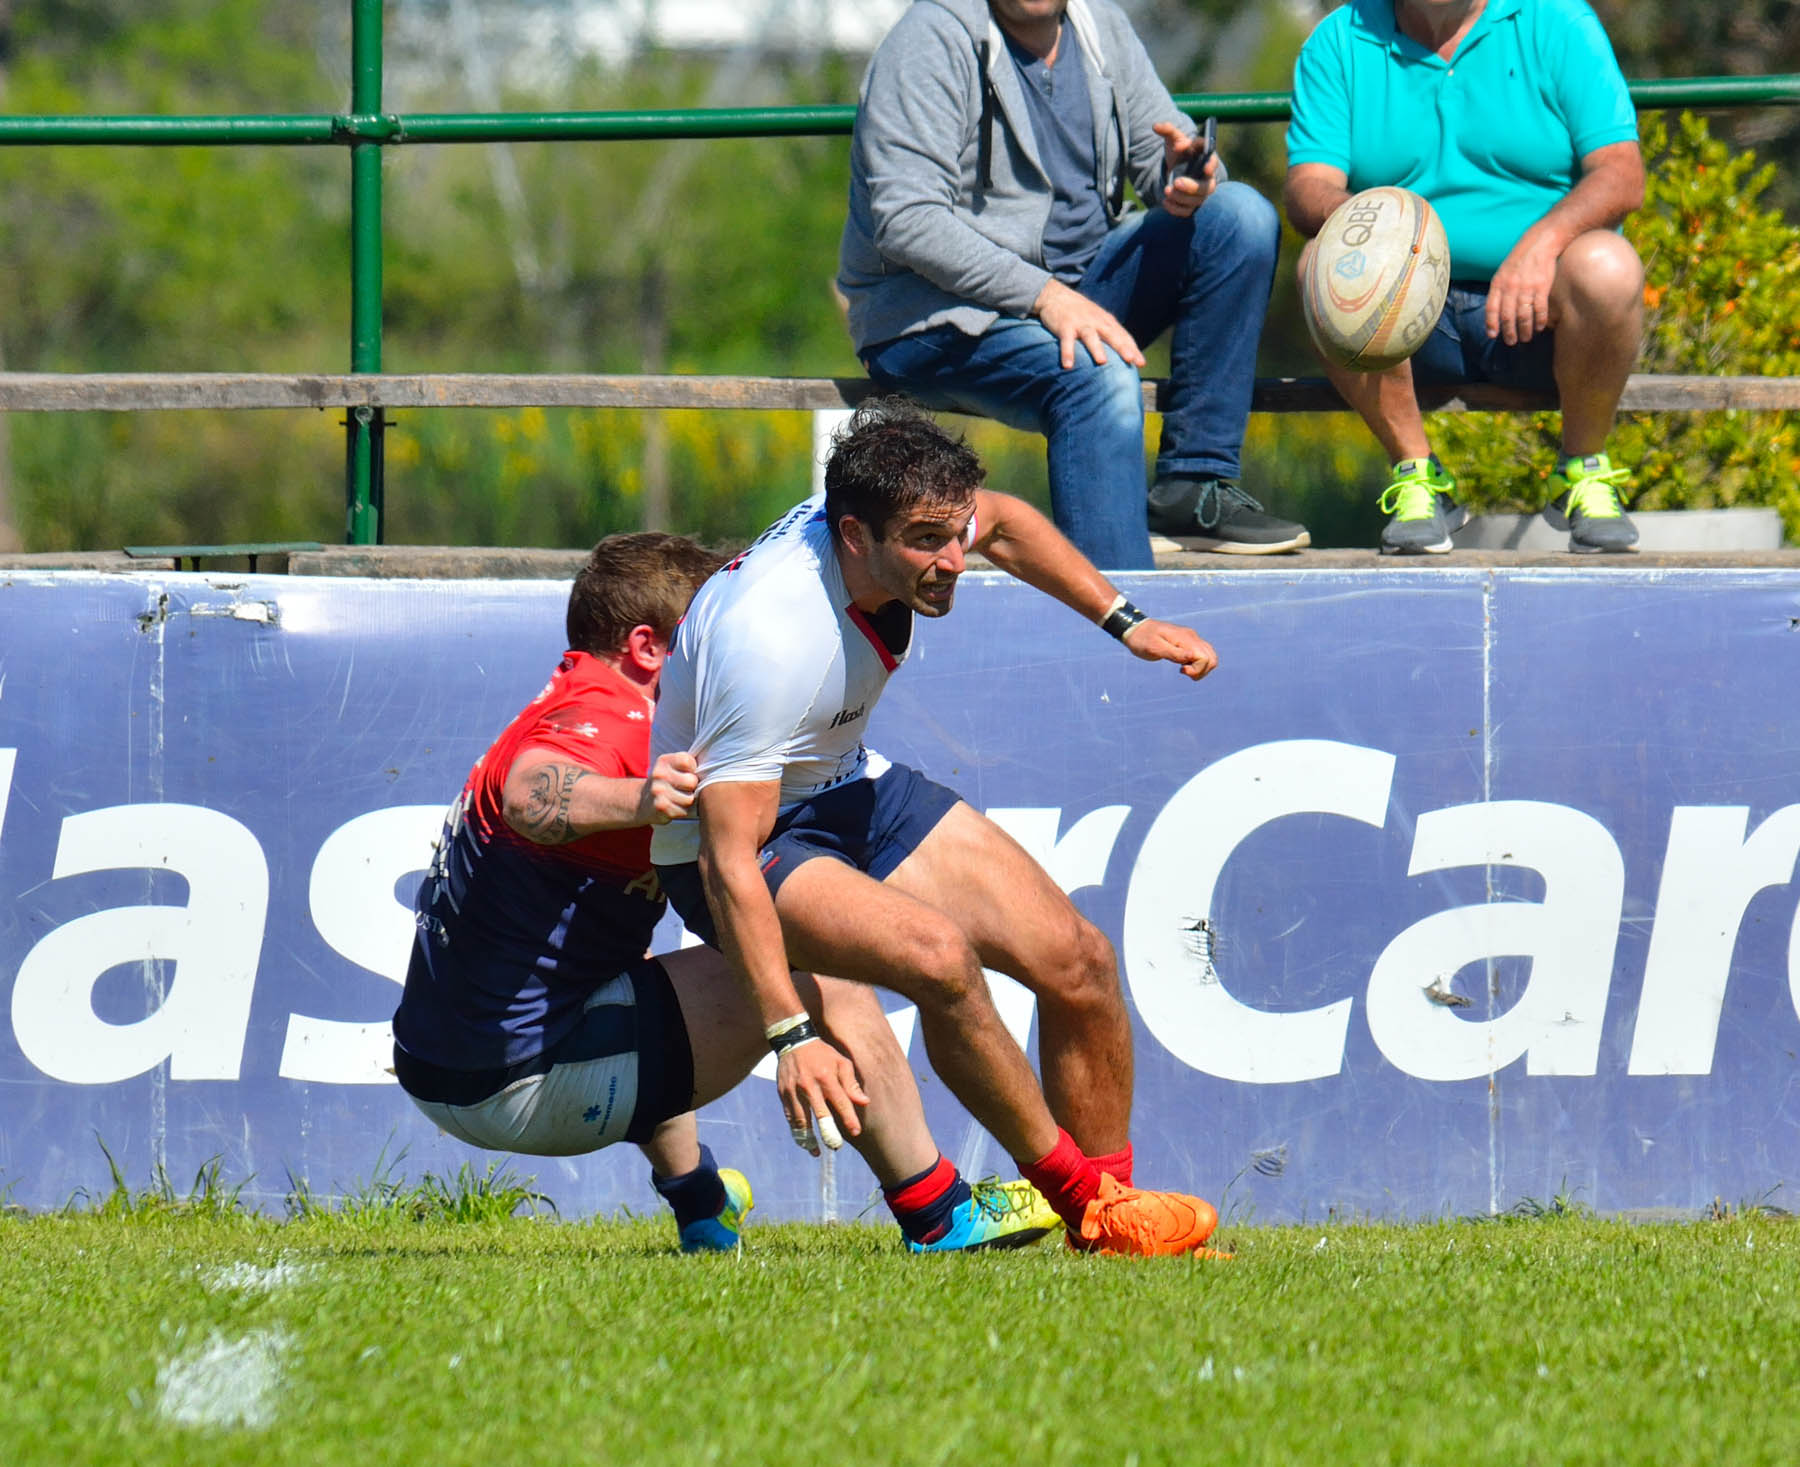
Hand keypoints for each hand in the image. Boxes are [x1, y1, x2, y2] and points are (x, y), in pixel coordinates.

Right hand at [640, 751, 698, 824]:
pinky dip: (683, 812)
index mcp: (664, 761)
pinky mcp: (660, 808)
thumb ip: (691, 764)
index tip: (688, 773)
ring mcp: (658, 791)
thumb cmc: (669, 782)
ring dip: (689, 801)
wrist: (644, 801)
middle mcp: (659, 774)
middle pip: (692, 782)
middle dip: (693, 787)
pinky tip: (675, 807)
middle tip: (685, 789)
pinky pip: (684, 812)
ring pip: (690, 799)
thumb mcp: (674, 767)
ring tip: (680, 798)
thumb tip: (717, 768)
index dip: (693, 769)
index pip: (688, 762)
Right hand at [775, 1038, 867, 1154]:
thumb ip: (851, 1083)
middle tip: (835, 1146)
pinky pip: (790, 1116)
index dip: (848, 1117)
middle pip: (819, 1114)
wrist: (793, 1040)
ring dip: (808, 1138)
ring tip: (816, 1151)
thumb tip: (864, 1102)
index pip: (840, 1101)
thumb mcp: (841, 1062)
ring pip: (801, 1120)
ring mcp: (793, 1090)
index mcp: (827, 1076)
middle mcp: (809, 1085)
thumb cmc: (822, 1054)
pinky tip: (803, 1140)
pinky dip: (796, 1131)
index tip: (855, 1132)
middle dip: (828, 1132)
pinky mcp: (783, 1094)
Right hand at [1032, 278, 1144, 370]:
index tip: (1141, 363)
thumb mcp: (1098, 319)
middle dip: (1121, 347)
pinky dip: (1067, 352)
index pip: (1122, 336)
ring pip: (1090, 336)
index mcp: (1106, 321)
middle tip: (1130, 359)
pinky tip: (1068, 365)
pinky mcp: (1064, 326)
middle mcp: (1096, 321)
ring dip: (1096, 348)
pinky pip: (1066, 341)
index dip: (1132, 349)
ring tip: (1102, 362)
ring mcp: (1080, 323)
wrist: (1056, 295)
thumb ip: (1110, 333)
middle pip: (1111, 335)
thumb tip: (1126, 353)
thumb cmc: (1080, 312)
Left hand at [1122, 618, 1217, 680]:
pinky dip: (1198, 664)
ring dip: (1201, 669)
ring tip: (1184, 670)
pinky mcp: (1187, 642)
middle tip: (1183, 672)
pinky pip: (1202, 654)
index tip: (1181, 670)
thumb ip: (1174, 653)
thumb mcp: (1155, 648)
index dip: (1197, 669)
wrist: (1134, 628)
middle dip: (1201, 671)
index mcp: (1184, 638)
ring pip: (1209, 657)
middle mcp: (1191, 637)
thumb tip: (1193, 657)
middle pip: (1211, 658)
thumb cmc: (1142, 639)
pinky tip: (1184, 666)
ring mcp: (1190, 639)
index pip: (1205, 657)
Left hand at [1153, 121, 1215, 219]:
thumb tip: (1156, 127)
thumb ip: (1167, 130)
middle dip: (1192, 186)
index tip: (1205, 168)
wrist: (1174, 168)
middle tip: (1176, 183)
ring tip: (1166, 190)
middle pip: (1206, 187)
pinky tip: (1165, 202)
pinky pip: (1187, 212)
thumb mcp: (1173, 139)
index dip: (1211, 166)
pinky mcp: (1192, 204)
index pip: (1213, 162)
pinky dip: (1175, 209)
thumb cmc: (1178, 152)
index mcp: (1206, 158)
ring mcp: (1200, 193)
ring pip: (1196, 201)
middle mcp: (1207, 178)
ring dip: (1181, 198)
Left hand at [1485, 236, 1558, 345]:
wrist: (1540, 242)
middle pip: (1507, 316)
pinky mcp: (1542, 287)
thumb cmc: (1520, 259)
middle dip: (1509, 332)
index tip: (1493, 335)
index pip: (1491, 308)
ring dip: (1525, 330)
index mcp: (1498, 283)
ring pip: (1523, 315)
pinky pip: (1539, 309)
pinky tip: (1540, 327)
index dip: (1491, 324)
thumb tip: (1496, 311)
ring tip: (1526, 338)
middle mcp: (1511, 287)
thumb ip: (1499, 290)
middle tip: (1511, 342)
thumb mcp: (1502, 272)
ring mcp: (1527, 287)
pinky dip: (1540, 320)